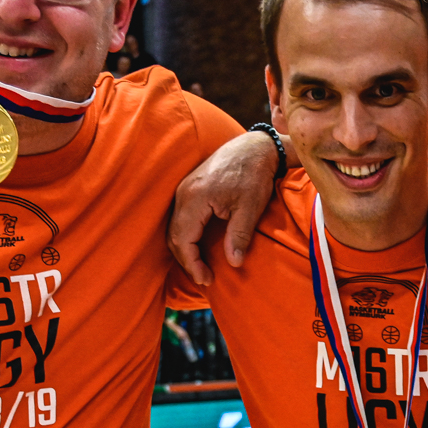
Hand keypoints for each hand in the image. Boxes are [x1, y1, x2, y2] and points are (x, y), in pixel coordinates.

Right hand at [168, 131, 279, 284]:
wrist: (253, 148)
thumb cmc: (253, 174)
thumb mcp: (250, 207)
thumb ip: (239, 235)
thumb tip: (234, 263)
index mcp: (195, 198)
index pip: (183, 240)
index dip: (192, 264)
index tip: (206, 279)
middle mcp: (183, 194)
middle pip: (174, 236)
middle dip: (187, 261)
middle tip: (205, 278)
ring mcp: (183, 190)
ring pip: (174, 228)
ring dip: (185, 250)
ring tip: (202, 267)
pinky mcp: (189, 189)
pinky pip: (179, 219)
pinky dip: (186, 237)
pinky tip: (199, 247)